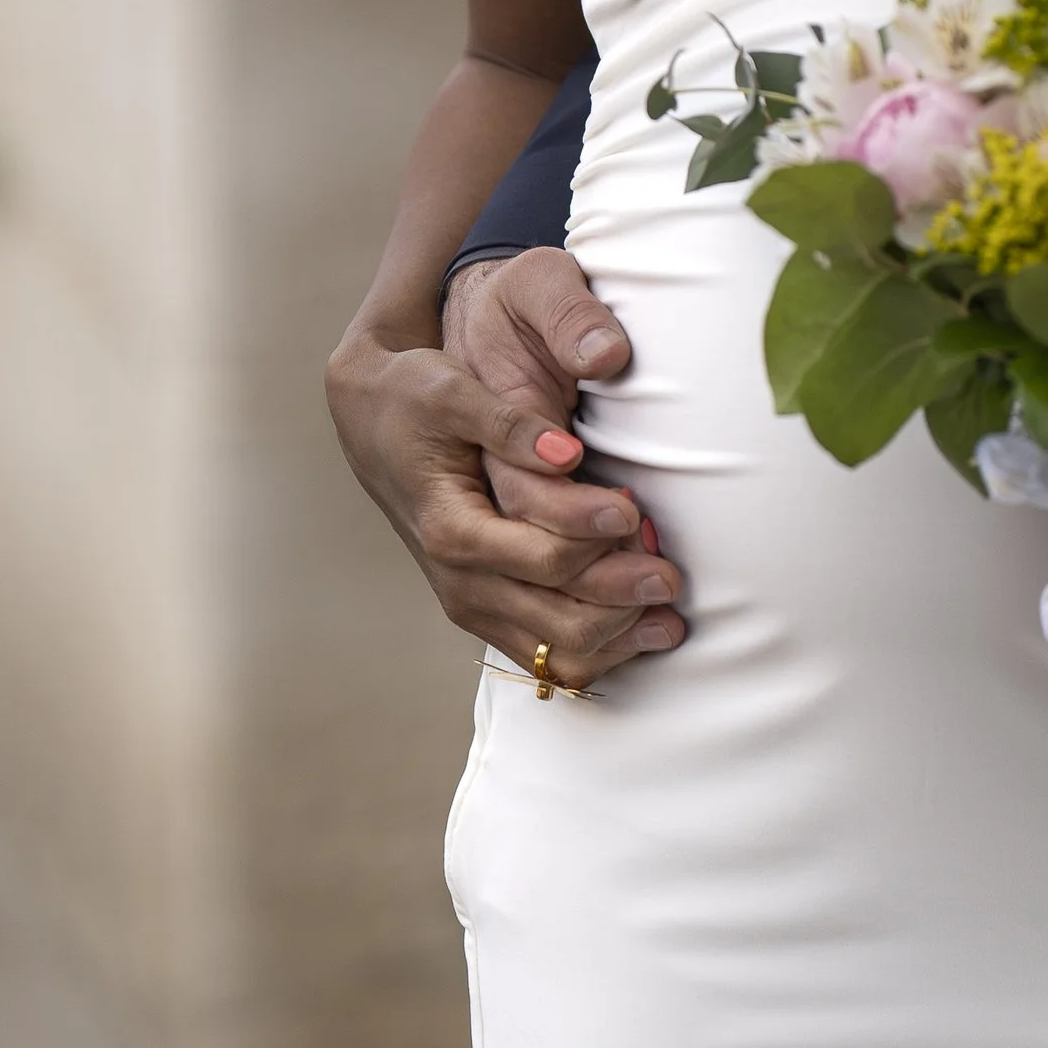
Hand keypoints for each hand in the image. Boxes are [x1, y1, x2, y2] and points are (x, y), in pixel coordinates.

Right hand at [325, 250, 685, 689]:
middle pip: (556, 620)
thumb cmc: (416, 399)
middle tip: (675, 579)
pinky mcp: (484, 607)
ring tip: (671, 622)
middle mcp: (459, 580)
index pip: (542, 558)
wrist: (371, 423)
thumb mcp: (453, 393)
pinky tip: (638, 633)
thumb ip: (510, 424)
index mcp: (453, 529)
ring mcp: (470, 601)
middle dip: (622, 605)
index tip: (639, 513)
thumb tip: (566, 452)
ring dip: (615, 641)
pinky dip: (593, 650)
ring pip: (552, 652)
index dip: (598, 542)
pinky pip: (542, 655)